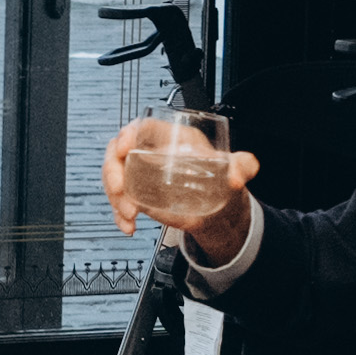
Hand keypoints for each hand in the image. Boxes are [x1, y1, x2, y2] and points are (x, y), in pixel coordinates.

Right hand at [97, 119, 262, 254]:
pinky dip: (119, 215)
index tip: (124, 147)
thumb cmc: (222, 179)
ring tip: (130, 215)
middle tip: (121, 191)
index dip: (129, 134)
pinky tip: (129, 226)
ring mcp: (141, 174)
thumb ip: (242, 167)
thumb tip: (237, 175)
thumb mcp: (235, 169)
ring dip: (115, 198)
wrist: (219, 208)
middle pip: (119, 152)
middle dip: (113, 172)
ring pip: (114, 178)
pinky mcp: (138, 195)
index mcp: (172, 138)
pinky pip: (120, 201)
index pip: (143, 127)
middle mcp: (151, 152)